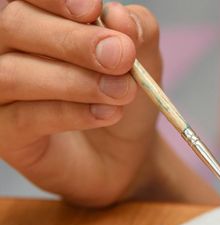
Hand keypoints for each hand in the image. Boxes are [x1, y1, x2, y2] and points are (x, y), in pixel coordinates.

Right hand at [0, 1, 219, 206]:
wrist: (126, 153)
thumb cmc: (123, 97)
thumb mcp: (143, 61)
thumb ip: (137, 34)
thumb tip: (119, 13)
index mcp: (41, 20)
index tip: (93, 9)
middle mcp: (10, 48)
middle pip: (16, 25)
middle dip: (73, 41)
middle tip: (121, 58)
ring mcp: (2, 91)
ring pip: (14, 73)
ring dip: (75, 82)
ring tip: (121, 92)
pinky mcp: (6, 133)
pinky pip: (26, 117)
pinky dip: (70, 113)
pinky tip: (106, 114)